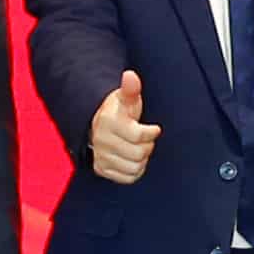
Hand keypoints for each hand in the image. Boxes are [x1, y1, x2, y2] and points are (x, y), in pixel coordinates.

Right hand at [87, 68, 156, 184]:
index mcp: (108, 122)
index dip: (151, 133)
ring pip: (134, 167)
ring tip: (138, 148)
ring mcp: (100, 156)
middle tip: (145, 140)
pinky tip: (133, 159)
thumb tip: (130, 76)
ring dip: (141, 159)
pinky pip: (127, 177)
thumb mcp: (127, 98)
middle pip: (138, 153)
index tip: (153, 129)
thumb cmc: (119, 112)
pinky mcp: (102, 169)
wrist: (99, 125)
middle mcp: (101, 141)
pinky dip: (135, 171)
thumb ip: (131, 88)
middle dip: (147, 146)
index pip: (139, 136)